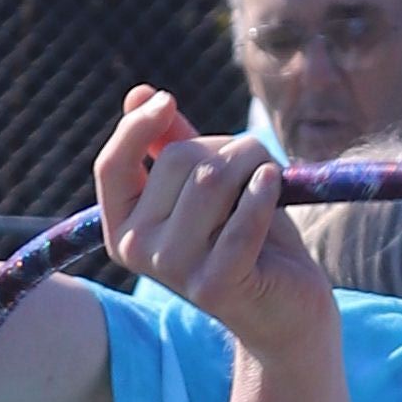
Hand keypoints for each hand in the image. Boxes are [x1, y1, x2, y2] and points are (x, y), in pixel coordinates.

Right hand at [102, 89, 336, 364]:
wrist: (288, 308)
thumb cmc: (247, 238)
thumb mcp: (207, 185)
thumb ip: (172, 145)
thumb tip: (138, 94)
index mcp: (123, 229)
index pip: (112, 166)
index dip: (137, 126)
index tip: (167, 100)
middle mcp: (138, 252)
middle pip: (176, 162)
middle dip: (225, 147)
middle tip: (253, 164)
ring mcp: (174, 272)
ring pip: (211, 180)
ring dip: (251, 163)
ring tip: (270, 177)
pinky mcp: (215, 285)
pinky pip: (242, 218)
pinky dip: (264, 191)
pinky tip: (276, 182)